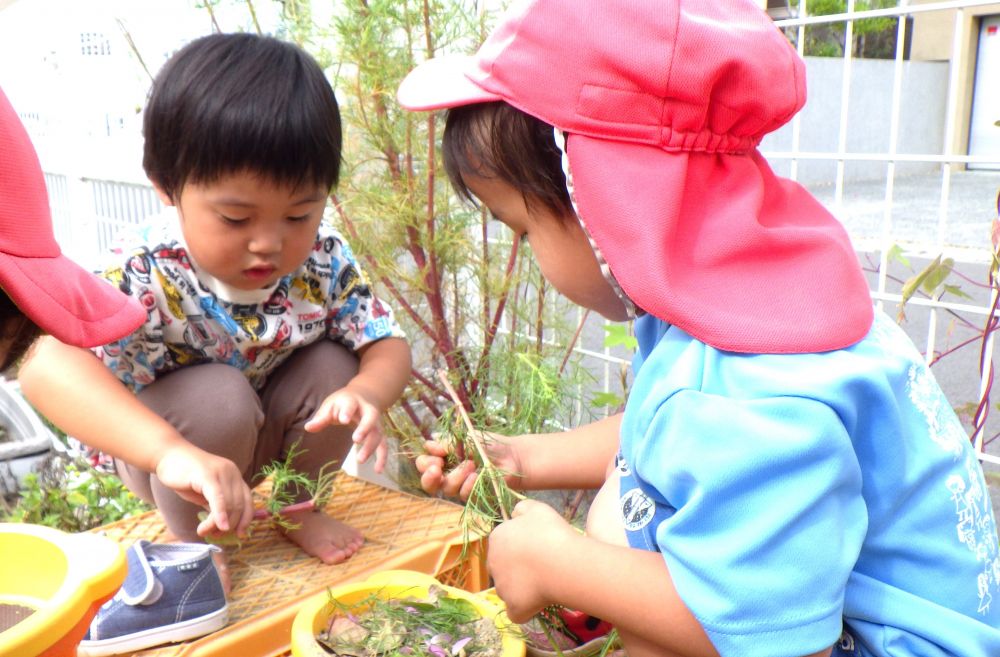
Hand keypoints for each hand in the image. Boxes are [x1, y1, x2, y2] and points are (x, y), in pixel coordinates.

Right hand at [155, 445, 253, 538]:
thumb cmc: (186, 477)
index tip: (239, 534)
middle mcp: (232, 473)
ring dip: (217, 524)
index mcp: (235, 476)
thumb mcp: (206, 493)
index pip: (248, 501)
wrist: (167, 456)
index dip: (246, 519)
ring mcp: (221, 472)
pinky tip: (218, 526)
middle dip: (229, 525)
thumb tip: (227, 527)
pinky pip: (218, 498)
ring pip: (228, 505)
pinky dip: (220, 514)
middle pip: (238, 506)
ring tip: (203, 531)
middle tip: (215, 535)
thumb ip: (218, 506)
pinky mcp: (207, 475)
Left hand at [304, 387, 386, 472]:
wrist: (364, 395)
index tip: (343, 420)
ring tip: (360, 460)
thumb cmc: (342, 403)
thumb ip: (321, 417)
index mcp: (352, 401)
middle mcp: (368, 410)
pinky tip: (378, 470)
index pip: (350, 405)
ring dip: (371, 447)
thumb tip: (308, 428)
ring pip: (378, 433)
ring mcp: (376, 422)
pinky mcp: (379, 433)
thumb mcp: (330, 405)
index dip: (347, 412)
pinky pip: (383, 445)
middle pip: (371, 418)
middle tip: (356, 440)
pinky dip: (382, 457)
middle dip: (365, 428)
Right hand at [414, 433, 521, 498]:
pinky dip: (468, 485)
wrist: (513, 456)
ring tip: (470, 464)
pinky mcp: (473, 496)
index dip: (426, 462)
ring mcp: (460, 487)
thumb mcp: (467, 438)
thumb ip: (448, 443)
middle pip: (428, 483)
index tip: (436, 456)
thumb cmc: (490, 444)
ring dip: (455, 476)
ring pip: (446, 489)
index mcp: (443, 458)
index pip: (424, 464)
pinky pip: (463, 495)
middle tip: (437, 469)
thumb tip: (428, 444)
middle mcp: (448, 474)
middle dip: (429, 477)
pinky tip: (477, 475)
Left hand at [489, 499, 577, 622]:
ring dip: (523, 588)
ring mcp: (501, 587)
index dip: (522, 547)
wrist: (561, 563)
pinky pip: (517, 611)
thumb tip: (515, 514)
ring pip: (509, 589)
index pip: (504, 544)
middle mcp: (493, 562)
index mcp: (497, 538)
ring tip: (546, 583)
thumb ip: (522, 508)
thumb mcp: (537, 509)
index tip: (539, 548)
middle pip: (504, 567)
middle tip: (542, 566)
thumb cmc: (550, 533)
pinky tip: (540, 602)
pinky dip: (526, 610)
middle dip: (518, 568)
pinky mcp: (513, 607)